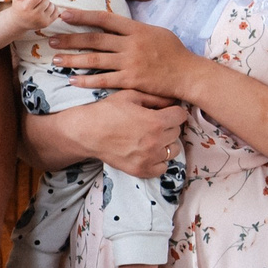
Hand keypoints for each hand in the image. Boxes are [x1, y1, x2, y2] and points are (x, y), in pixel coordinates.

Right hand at [10, 0, 60, 33]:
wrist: (18, 22)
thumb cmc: (19, 6)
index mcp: (25, 8)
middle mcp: (34, 15)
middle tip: (35, 3)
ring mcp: (41, 21)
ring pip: (52, 5)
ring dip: (47, 4)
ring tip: (39, 7)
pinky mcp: (47, 24)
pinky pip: (56, 12)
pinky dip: (52, 9)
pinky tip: (45, 11)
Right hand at [33, 91, 187, 179]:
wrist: (86, 132)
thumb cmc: (107, 111)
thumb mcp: (131, 96)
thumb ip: (155, 98)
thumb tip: (174, 99)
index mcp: (155, 121)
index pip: (181, 116)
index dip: (173, 111)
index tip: (165, 112)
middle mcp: (155, 142)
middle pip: (177, 132)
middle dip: (168, 126)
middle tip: (154, 123)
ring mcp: (149, 158)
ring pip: (173, 150)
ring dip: (166, 143)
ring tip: (151, 138)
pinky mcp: (141, 170)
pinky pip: (162, 167)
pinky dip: (159, 160)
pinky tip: (148, 152)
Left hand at [50, 8, 195, 97]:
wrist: (187, 74)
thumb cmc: (173, 52)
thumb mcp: (155, 32)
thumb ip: (134, 30)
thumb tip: (115, 26)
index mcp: (136, 29)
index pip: (104, 19)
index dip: (82, 16)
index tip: (63, 14)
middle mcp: (130, 44)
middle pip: (94, 39)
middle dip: (70, 38)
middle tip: (50, 38)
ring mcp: (130, 63)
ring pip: (95, 59)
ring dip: (73, 59)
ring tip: (55, 60)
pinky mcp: (131, 80)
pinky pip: (104, 80)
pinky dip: (86, 80)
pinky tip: (72, 80)